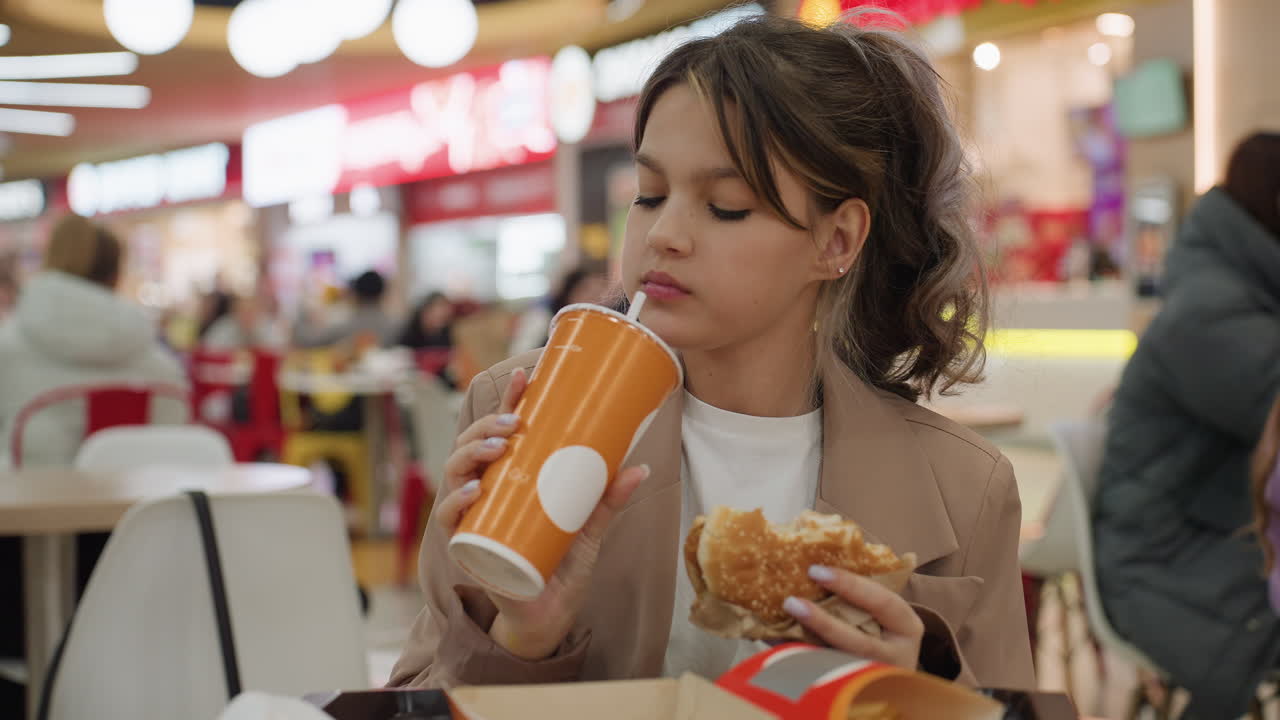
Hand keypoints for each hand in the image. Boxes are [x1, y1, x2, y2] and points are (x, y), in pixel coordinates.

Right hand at [434, 367, 648, 659]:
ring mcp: (472, 519)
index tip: (527, 375)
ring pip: (455, 476)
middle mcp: (485, 493)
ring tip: (497, 448)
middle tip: (514, 422)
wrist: (549, 615)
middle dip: (486, 427)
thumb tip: (640, 467)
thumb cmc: (561, 563)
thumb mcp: (588, 527)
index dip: (508, 401)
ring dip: (471, 455)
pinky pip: (451, 522)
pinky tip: (474, 493)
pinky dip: (457, 504)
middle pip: (471, 447)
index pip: (501, 431)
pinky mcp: (469, 548)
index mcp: (510, 479)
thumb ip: (608, 500)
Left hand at [782, 565, 923, 669]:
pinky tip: (777, 645)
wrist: (891, 669)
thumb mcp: (884, 611)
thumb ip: (860, 593)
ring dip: (805, 647)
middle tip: (791, 602)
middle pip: (858, 643)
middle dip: (823, 623)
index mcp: (907, 628)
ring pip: (839, 664)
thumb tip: (811, 567)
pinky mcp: (854, 691)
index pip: (883, 602)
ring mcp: (875, 678)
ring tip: (775, 629)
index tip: (815, 570)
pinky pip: (824, 676)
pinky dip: (799, 660)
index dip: (850, 585)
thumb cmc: (883, 626)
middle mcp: (896, 657)